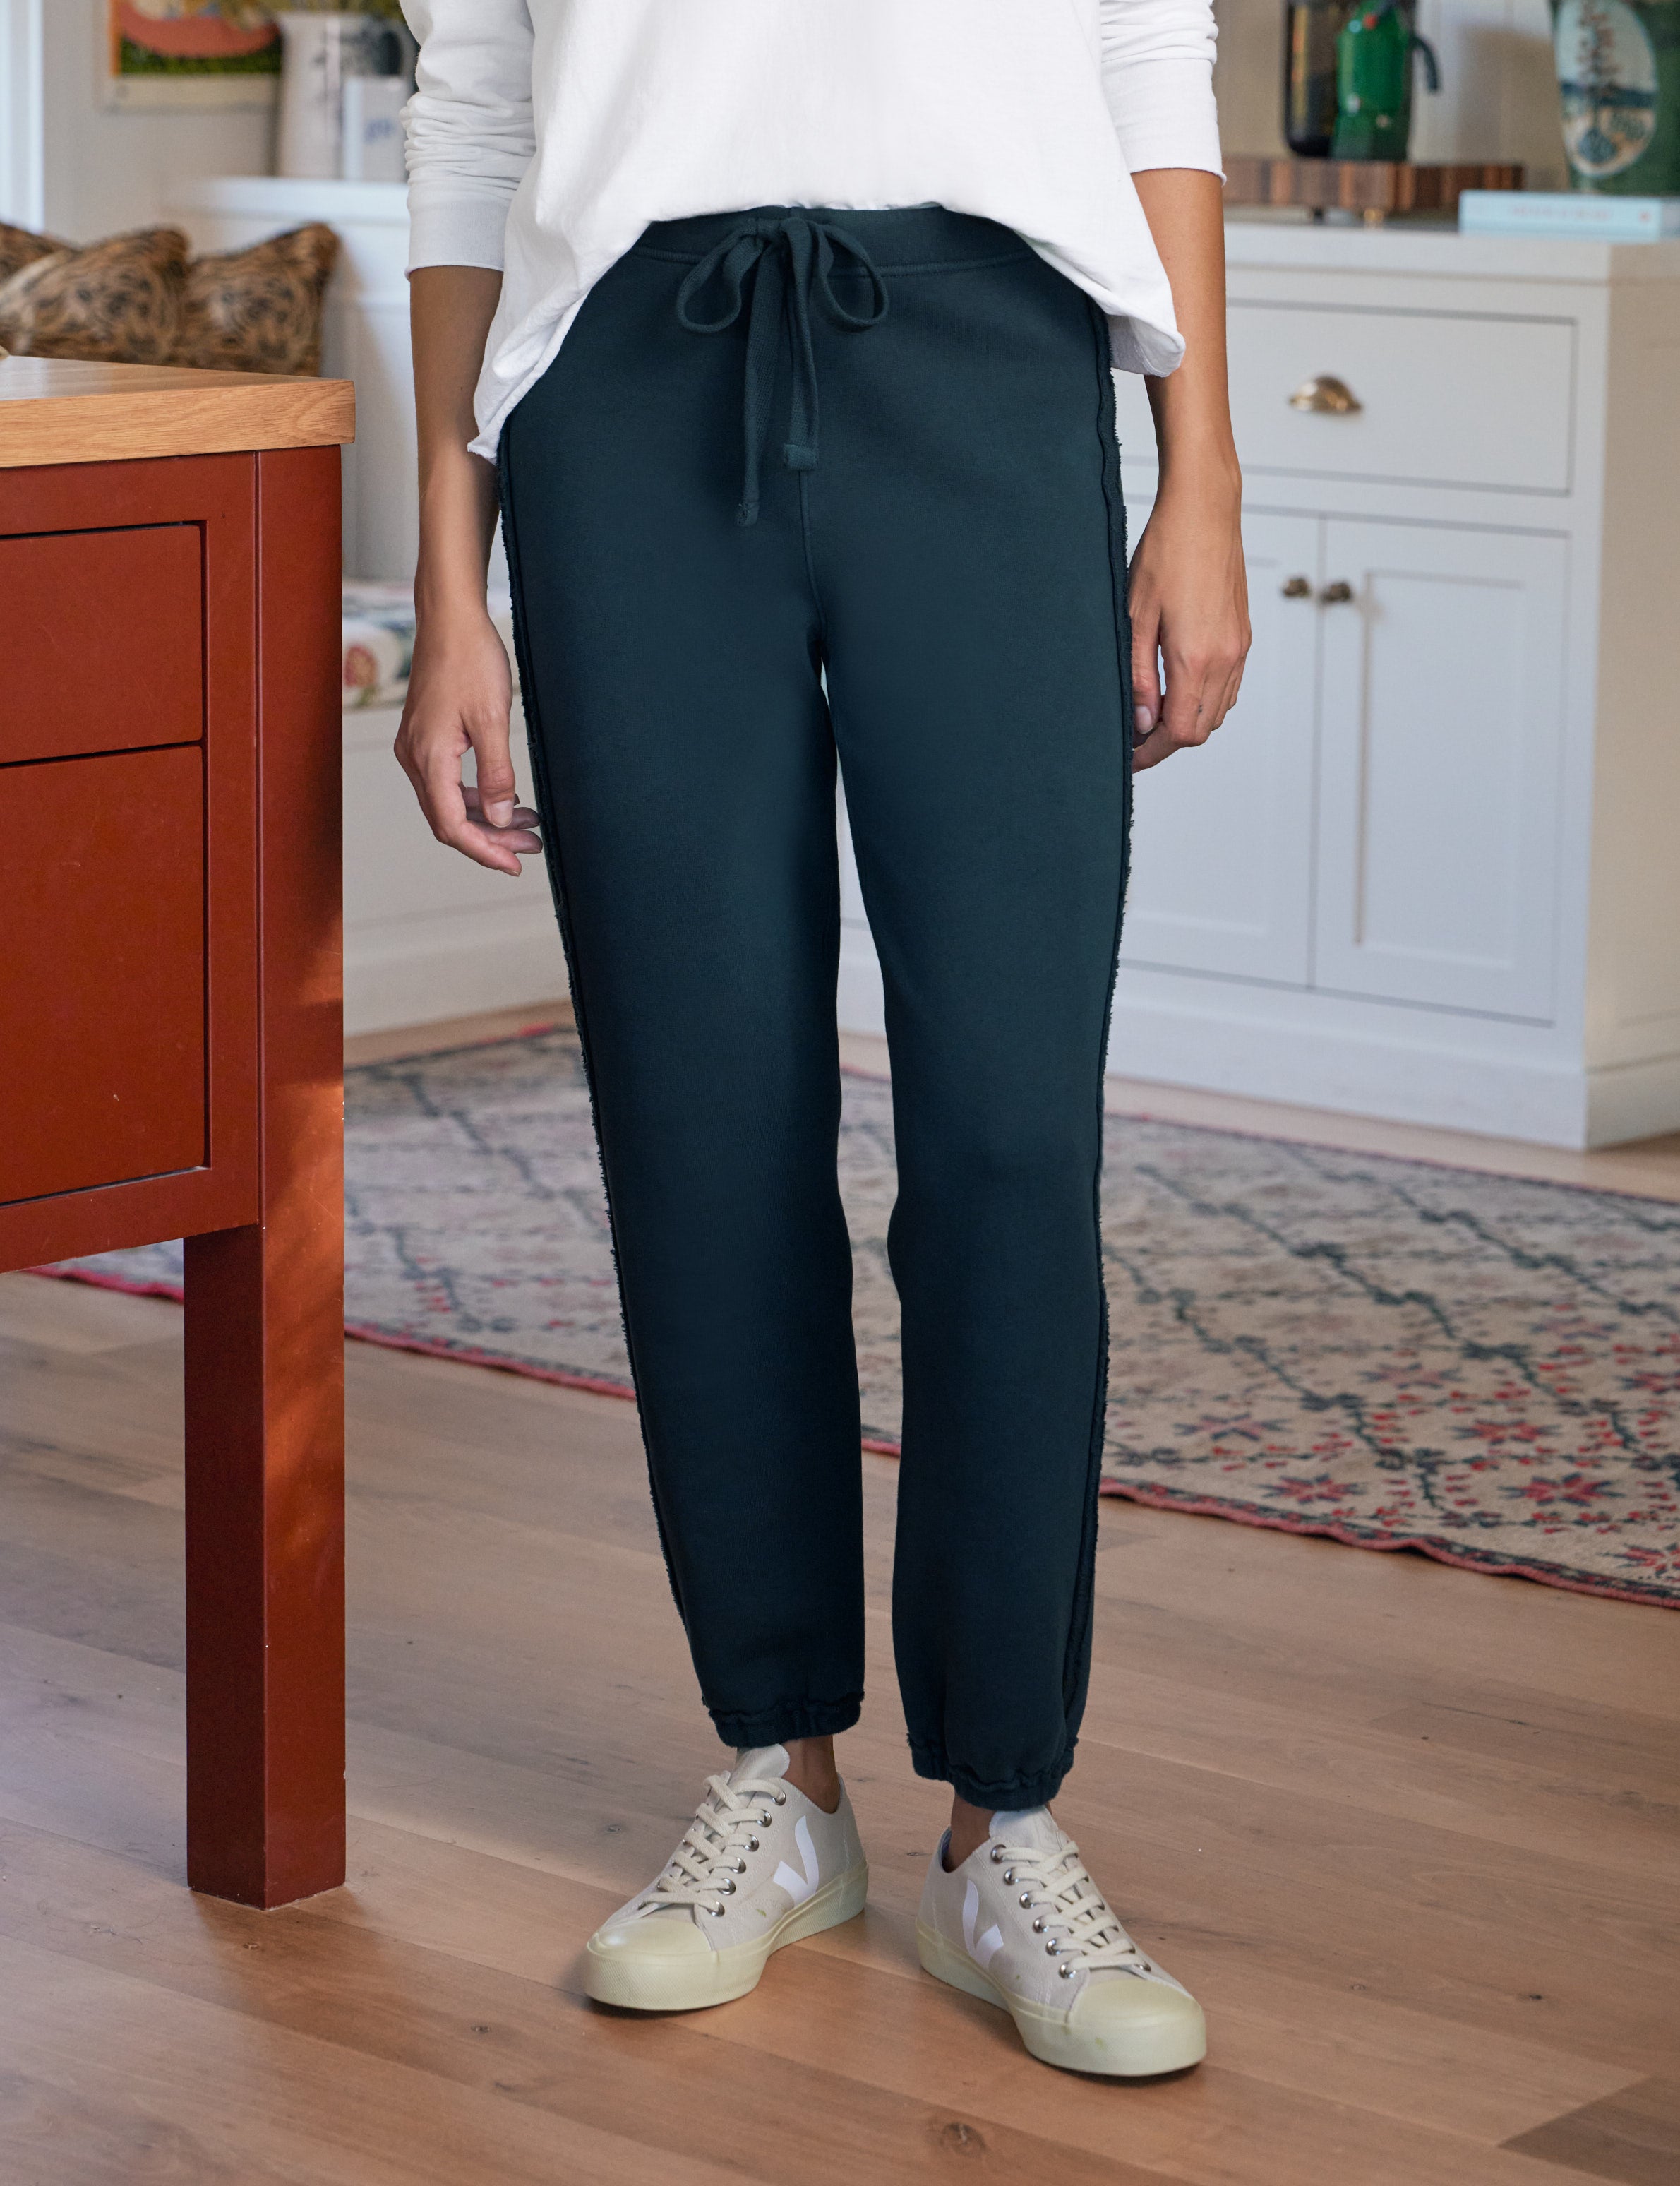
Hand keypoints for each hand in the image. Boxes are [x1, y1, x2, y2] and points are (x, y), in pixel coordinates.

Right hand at [394, 605, 540, 875]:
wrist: (450, 617)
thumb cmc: (471, 659)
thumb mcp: (492, 719)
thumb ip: (496, 773)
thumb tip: (499, 817)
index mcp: (429, 757)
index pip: (451, 825)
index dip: (484, 850)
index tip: (515, 865)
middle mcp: (415, 757)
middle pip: (449, 819)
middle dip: (491, 839)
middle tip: (531, 847)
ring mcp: (417, 748)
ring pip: (448, 803)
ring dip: (486, 818)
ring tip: (528, 824)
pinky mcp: (425, 738)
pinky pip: (447, 782)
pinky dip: (476, 796)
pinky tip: (505, 797)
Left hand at [1127, 475, 1250, 773]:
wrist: (1204, 510)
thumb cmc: (1165, 553)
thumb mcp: (1135, 619)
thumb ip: (1140, 677)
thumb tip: (1142, 722)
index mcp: (1198, 659)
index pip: (1180, 733)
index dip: (1152, 751)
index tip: (1128, 752)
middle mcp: (1226, 658)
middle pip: (1201, 729)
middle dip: (1167, 740)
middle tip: (1134, 733)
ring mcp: (1239, 647)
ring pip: (1217, 711)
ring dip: (1186, 720)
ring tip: (1151, 710)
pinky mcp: (1243, 635)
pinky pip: (1228, 686)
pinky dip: (1203, 699)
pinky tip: (1177, 684)